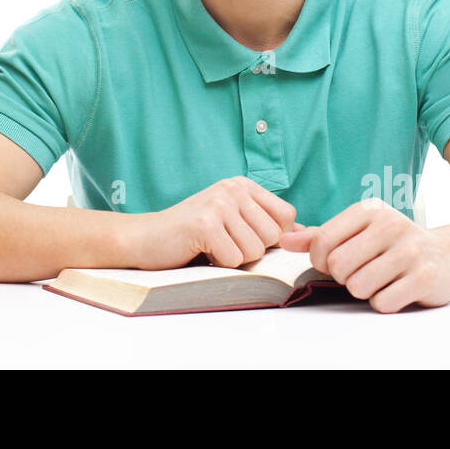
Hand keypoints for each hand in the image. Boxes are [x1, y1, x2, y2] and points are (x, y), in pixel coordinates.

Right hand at [129, 176, 298, 269]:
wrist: (145, 238)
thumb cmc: (190, 235)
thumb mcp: (232, 220)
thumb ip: (265, 223)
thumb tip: (304, 233)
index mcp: (242, 185)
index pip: (287, 216)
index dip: (272, 237)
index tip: (244, 237)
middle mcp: (232, 188)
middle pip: (273, 236)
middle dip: (250, 250)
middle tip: (222, 242)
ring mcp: (219, 204)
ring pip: (255, 250)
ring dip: (233, 258)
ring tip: (211, 246)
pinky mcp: (205, 223)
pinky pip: (235, 259)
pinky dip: (219, 263)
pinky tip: (201, 251)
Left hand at [278, 198, 449, 312]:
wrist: (445, 256)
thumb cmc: (391, 244)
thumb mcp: (357, 231)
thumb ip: (319, 236)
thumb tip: (283, 240)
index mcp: (369, 209)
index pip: (321, 241)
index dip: (321, 260)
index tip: (336, 261)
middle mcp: (391, 225)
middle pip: (338, 266)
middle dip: (343, 277)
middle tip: (360, 272)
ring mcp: (411, 250)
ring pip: (358, 287)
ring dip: (364, 291)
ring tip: (380, 278)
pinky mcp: (426, 278)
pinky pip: (382, 303)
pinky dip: (384, 302)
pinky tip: (397, 288)